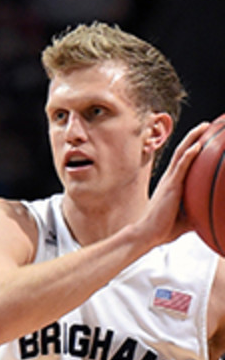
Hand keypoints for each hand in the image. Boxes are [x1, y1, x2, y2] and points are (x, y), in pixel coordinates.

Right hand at [137, 121, 211, 248]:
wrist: (146, 235)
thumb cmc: (163, 229)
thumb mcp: (186, 219)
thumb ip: (199, 212)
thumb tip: (213, 215)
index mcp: (172, 183)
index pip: (183, 159)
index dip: (192, 145)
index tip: (204, 136)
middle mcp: (170, 178)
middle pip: (183, 150)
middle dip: (195, 135)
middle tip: (208, 124)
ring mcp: (170, 181)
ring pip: (182, 153)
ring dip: (193, 138)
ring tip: (205, 126)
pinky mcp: (170, 187)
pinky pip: (181, 167)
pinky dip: (189, 155)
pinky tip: (198, 145)